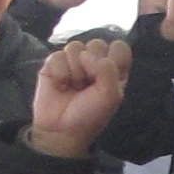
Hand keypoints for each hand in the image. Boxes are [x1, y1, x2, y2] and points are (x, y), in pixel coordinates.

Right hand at [29, 31, 132, 157]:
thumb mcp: (111, 97)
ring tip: (74, 87)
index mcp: (113, 68)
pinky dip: (60, 73)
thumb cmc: (90, 115)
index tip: (107, 77)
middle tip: (88, 85)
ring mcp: (73, 61)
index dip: (113, 59)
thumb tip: (87, 54)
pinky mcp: (54, 63)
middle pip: (97, 43)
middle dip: (92, 66)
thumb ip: (108, 70)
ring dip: (75, 71)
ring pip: (75, 46)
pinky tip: (61, 86)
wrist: (62, 130)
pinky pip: (57, 55)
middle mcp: (95, 61)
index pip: (119, 47)